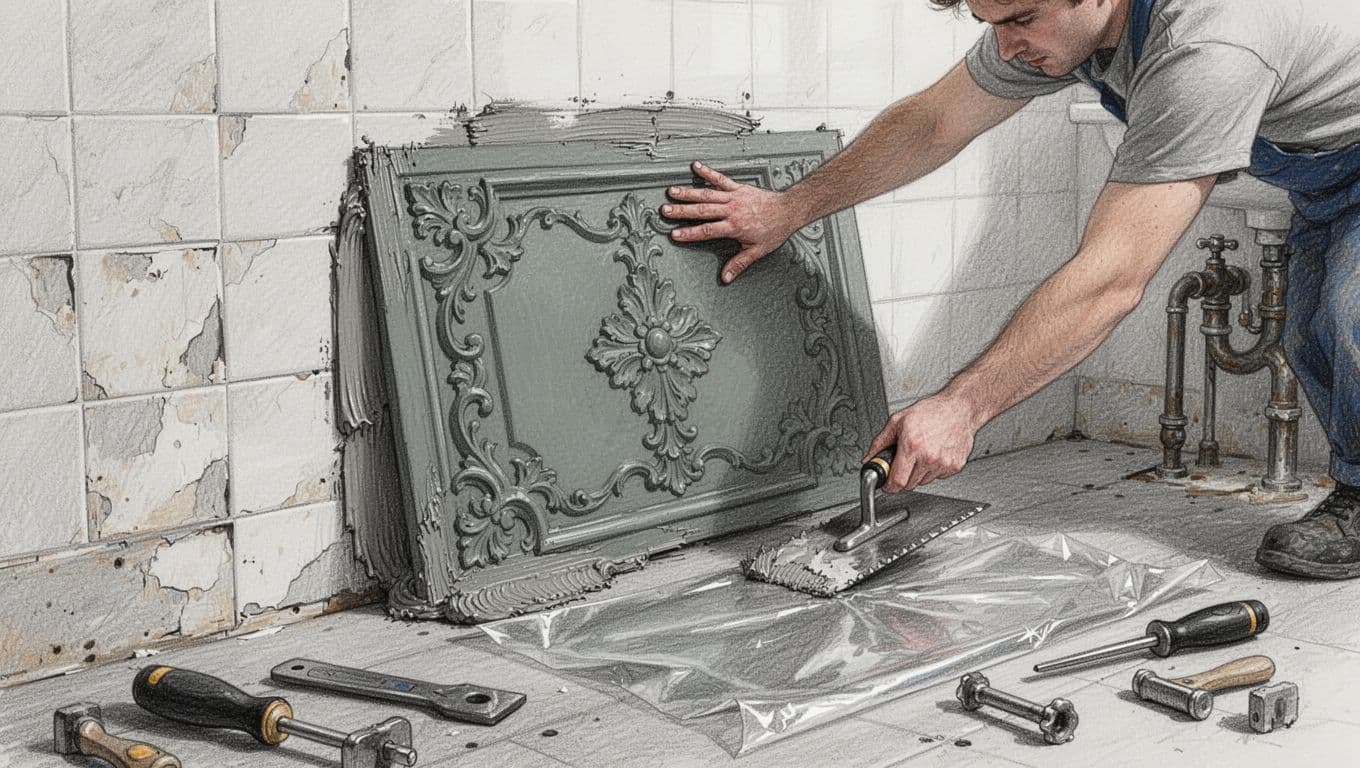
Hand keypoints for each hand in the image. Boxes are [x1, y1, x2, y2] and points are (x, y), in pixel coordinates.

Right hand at [663, 161, 802, 283]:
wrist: (788, 210)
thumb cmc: (774, 230)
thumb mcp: (757, 251)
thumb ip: (739, 264)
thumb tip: (726, 278)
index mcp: (734, 227)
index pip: (707, 230)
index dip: (689, 233)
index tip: (675, 234)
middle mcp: (732, 210)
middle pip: (702, 210)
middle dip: (682, 211)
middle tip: (665, 211)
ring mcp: (734, 197)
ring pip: (707, 193)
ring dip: (689, 192)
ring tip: (672, 191)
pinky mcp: (738, 188)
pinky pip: (721, 178)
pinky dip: (708, 172)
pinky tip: (696, 166)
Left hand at [861, 393, 978, 491]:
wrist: (959, 408)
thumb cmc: (931, 411)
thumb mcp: (897, 421)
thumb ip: (880, 442)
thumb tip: (869, 459)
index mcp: (912, 446)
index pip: (897, 482)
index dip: (889, 486)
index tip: (888, 484)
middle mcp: (929, 457)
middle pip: (910, 484)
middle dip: (903, 476)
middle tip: (905, 461)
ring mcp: (944, 463)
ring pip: (924, 482)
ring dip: (919, 473)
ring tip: (922, 453)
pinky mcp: (955, 466)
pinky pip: (938, 477)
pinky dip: (934, 470)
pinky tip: (935, 453)